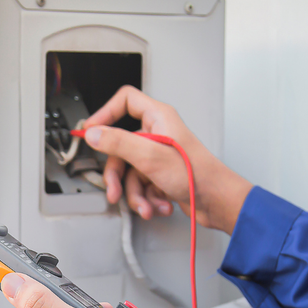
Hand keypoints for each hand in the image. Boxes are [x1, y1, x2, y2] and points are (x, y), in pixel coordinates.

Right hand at [84, 85, 251, 233]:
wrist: (216, 201)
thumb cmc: (196, 174)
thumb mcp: (149, 156)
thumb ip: (118, 142)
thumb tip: (94, 134)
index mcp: (158, 119)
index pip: (125, 102)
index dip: (105, 114)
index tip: (91, 131)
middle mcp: (157, 135)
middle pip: (121, 149)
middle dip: (119, 176)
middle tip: (115, 190)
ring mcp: (158, 156)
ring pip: (130, 173)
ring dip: (136, 195)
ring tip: (146, 205)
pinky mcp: (161, 176)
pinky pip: (142, 186)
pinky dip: (148, 199)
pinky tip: (158, 205)